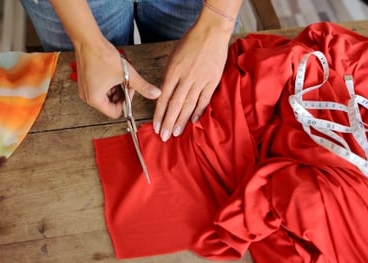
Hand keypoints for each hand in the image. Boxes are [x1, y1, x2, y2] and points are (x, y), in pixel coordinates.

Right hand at [74, 39, 160, 118]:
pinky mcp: (86, 82)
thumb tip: (155, 94)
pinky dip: (110, 84)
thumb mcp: (126, 74)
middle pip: (111, 105)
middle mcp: (87, 97)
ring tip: (121, 75)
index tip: (129, 89)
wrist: (87, 40)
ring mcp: (85, 89)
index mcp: (95, 99)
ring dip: (116, 89)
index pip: (115, 113)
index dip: (126, 103)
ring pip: (107, 97)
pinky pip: (101, 89)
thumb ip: (142, 86)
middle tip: (126, 82)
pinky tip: (114, 73)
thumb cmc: (102, 56)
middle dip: (122, 95)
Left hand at [153, 19, 232, 141]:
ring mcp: (200, 80)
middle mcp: (185, 78)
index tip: (156, 126)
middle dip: (168, 122)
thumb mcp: (173, 58)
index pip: (163, 98)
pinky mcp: (212, 81)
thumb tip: (165, 94)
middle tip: (164, 137)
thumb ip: (170, 77)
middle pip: (175, 105)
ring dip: (182, 120)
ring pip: (189, 105)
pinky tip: (193, 121)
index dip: (159, 114)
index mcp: (173, 72)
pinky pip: (204, 99)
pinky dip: (199, 111)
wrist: (211, 33)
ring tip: (176, 133)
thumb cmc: (190, 43)